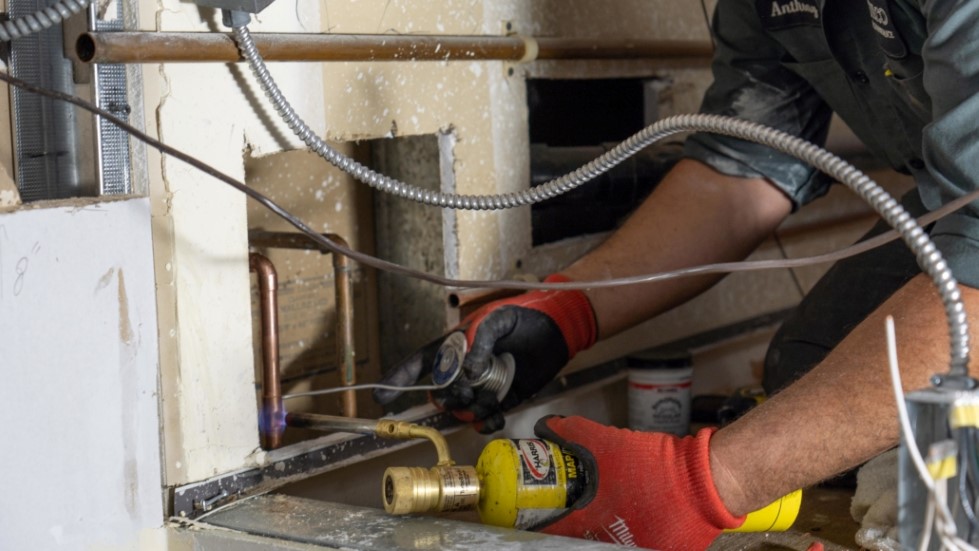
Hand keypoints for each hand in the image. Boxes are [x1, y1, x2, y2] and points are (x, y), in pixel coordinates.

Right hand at [373, 275, 596, 432]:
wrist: (557, 332)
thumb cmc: (524, 317)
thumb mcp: (498, 319)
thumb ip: (479, 341)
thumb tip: (468, 372)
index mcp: (455, 347)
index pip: (420, 363)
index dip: (399, 380)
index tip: (383, 398)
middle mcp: (463, 370)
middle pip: (439, 394)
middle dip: (450, 398)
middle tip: (470, 390)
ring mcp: (480, 387)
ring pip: (461, 410)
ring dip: (472, 410)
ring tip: (493, 398)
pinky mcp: (500, 400)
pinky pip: (483, 421)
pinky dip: (486, 423)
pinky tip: (496, 416)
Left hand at [534, 415, 743, 549]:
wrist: (702, 480)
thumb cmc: (656, 463)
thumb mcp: (607, 440)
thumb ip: (574, 432)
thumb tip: (550, 427)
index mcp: (593, 517)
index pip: (556, 528)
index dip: (546, 520)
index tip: (539, 513)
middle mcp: (610, 540)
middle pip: (581, 537)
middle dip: (577, 525)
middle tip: (573, 512)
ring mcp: (635, 550)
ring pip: (606, 542)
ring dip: (602, 530)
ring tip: (606, 515)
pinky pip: (635, 545)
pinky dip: (630, 535)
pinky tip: (633, 521)